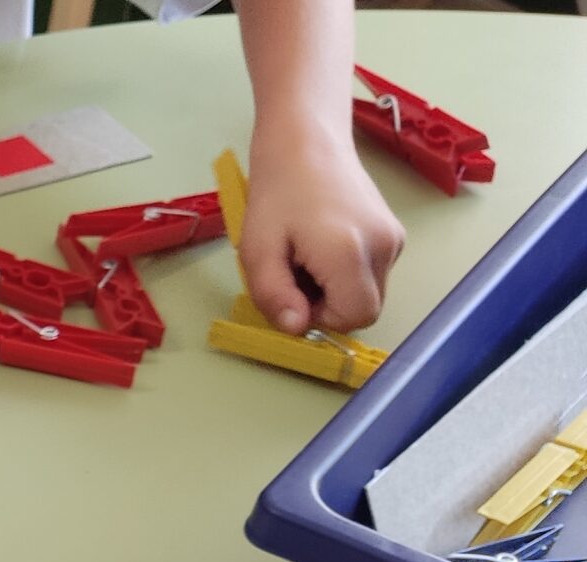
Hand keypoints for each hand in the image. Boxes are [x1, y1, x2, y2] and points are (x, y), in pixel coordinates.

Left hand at [241, 127, 405, 335]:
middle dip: (327, 305)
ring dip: (336, 289)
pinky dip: (347, 272)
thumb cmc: (278, 190)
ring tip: (306, 255)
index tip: (292, 293)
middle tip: (295, 273)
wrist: (307, 142)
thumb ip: (274, 295)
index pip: (355, 317)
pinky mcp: (395, 232)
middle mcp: (385, 247)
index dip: (320, 318)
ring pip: (368, 291)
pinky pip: (372, 272)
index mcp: (351, 252)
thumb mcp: (258, 249)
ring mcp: (395, 238)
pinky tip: (322, 246)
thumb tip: (295, 328)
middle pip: (364, 308)